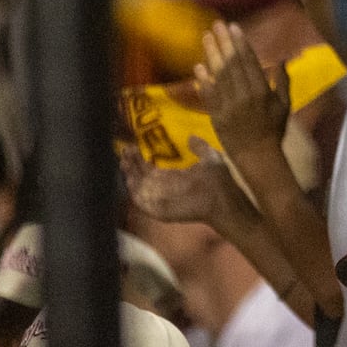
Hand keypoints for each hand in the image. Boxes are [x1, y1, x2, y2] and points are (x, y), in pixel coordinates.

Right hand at [121, 139, 240, 225]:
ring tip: (123, 161)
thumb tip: (191, 136)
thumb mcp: (209, 157)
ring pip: (139, 188)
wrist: (222, 198)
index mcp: (173, 177)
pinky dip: (135, 193)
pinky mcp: (160, 211)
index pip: (150, 168)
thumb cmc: (218, 180)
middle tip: (123, 151)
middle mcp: (164, 188)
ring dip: (130, 176)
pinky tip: (129, 180)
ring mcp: (161, 200)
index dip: (139, 158)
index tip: (131, 146)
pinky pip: (143, 203)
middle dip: (131, 164)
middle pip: (141, 177)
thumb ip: (199, 147)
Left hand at [195, 21, 289, 156]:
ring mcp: (228, 106)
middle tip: (217, 25)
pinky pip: (209, 95)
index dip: (241, 43)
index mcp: (262, 91)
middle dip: (224, 43)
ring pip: (219, 75)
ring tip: (206, 37)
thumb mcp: (285, 104)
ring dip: (212, 55)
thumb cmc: (273, 128)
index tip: (234, 27)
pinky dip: (203, 81)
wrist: (257, 155)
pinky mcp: (216, 116)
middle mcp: (244, 96)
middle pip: (232, 64)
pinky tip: (198, 66)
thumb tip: (280, 60)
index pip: (249, 61)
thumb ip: (283, 82)